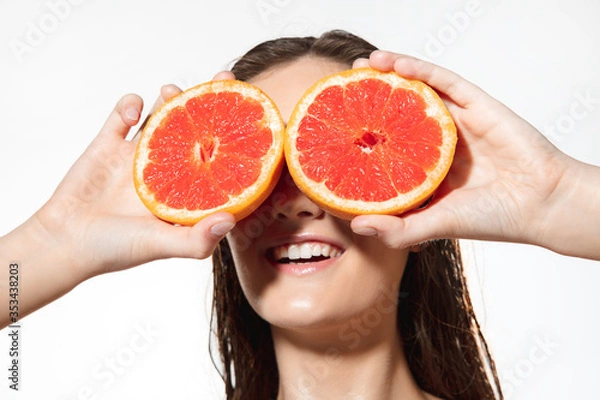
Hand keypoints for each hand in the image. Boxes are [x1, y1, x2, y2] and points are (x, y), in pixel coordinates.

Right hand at [32, 80, 235, 279]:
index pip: (217, 156)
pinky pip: (122, 115)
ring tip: (171, 92)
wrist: (64, 242)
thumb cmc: (116, 249)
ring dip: (170, 98)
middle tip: (223, 78)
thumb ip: (196, 239)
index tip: (249, 111)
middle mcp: (167, 169)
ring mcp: (138, 155)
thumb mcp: (162, 245)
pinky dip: (130, 105)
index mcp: (184, 189)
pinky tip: (134, 113)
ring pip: (161, 116)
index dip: (234, 135)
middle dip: (209, 102)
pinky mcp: (108, 145)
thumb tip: (231, 220)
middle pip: (195, 128)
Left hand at [350, 51, 594, 255]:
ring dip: (390, 74)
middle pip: (399, 111)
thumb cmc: (493, 218)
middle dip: (371, 97)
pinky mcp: (476, 105)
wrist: (541, 204)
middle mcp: (437, 141)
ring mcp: (457, 120)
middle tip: (344, 86)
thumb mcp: (436, 225)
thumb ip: (399, 229)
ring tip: (363, 66)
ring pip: (419, 89)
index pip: (389, 144)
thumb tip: (357, 225)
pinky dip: (420, 70)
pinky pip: (444, 82)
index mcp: (426, 167)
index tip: (338, 125)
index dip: (365, 132)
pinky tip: (396, 64)